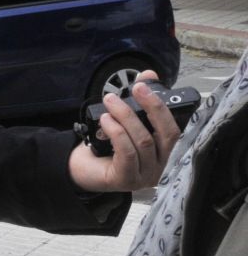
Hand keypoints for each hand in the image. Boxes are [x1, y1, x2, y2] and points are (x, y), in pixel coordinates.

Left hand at [68, 70, 181, 192]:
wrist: (82, 168)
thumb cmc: (106, 146)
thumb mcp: (123, 122)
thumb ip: (137, 101)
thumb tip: (148, 76)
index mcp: (163, 152)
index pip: (173, 129)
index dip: (162, 106)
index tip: (146, 85)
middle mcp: (160, 166)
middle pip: (166, 135)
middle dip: (151, 107)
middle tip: (134, 89)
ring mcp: (145, 175)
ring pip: (143, 141)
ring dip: (125, 116)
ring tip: (110, 102)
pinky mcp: (127, 179)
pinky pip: (127, 152)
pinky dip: (116, 132)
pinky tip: (105, 120)